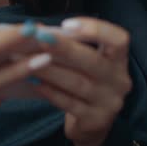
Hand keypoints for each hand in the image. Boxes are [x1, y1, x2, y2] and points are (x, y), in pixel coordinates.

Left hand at [30, 18, 132, 145]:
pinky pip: (69, 104)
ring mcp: (109, 102)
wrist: (92, 121)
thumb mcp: (88, 61)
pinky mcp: (95, 120)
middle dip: (64, 48)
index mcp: (119, 60)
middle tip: (39, 38)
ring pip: (77, 83)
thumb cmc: (85, 80)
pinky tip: (34, 83)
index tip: (67, 24)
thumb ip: (74, 46)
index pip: (119, 39)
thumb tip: (42, 30)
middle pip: (93, 61)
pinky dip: (50, 92)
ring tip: (27, 60)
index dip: (95, 29)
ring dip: (50, 70)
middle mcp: (119, 80)